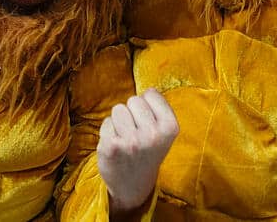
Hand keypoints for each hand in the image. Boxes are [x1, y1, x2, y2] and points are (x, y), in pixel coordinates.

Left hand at [97, 88, 178, 214]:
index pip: (151, 94)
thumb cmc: (148, 152)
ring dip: (119, 121)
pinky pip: (106, 122)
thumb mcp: (165, 132)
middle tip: (136, 132)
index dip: (147, 105)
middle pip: (133, 100)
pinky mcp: (111, 146)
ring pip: (118, 109)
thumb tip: (147, 90)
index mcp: (170, 127)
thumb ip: (158, 109)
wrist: (133, 186)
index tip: (149, 122)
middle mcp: (152, 134)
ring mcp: (131, 141)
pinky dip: (108, 131)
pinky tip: (115, 146)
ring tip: (125, 138)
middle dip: (132, 112)